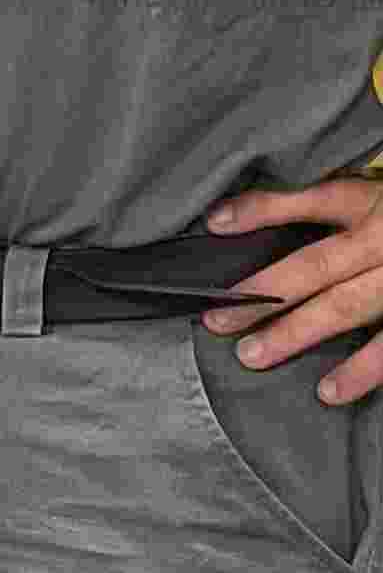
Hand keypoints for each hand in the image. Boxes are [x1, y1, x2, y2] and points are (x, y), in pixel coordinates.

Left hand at [202, 175, 382, 404]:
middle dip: (263, 292)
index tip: (213, 225)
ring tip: (252, 356)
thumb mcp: (378, 189)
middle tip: (216, 316)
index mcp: (374, 203)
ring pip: (348, 308)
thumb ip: (331, 198)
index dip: (260, 210)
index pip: (309, 202)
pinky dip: (362, 370)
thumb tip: (269, 197)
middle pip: (316, 264)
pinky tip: (328, 392)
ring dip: (297, 333)